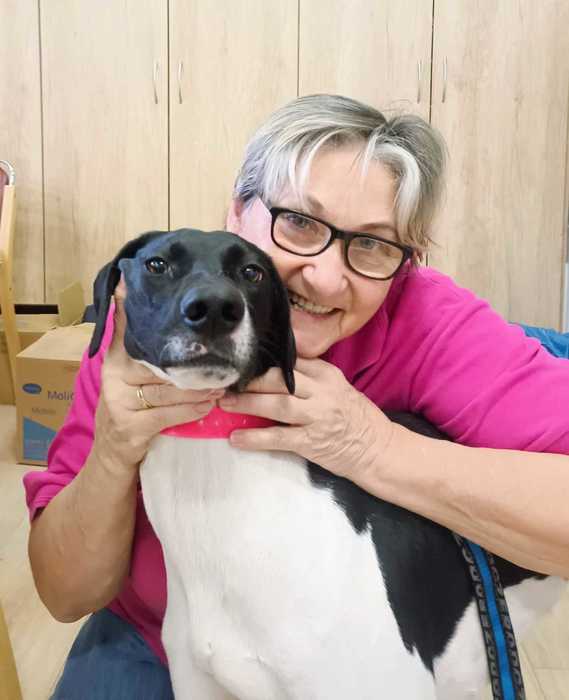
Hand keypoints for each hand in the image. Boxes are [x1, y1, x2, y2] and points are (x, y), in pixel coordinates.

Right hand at [91, 279, 223, 474]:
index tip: (147, 284)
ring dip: (198, 388)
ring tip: (220, 385)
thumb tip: (152, 303)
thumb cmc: (133, 405)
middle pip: (158, 362)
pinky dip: (190, 411)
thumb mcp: (133, 373)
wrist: (114, 453)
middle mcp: (113, 375)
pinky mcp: (129, 426)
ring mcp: (118, 401)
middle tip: (220, 358)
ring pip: (167, 390)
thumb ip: (145, 345)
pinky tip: (207, 406)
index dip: (136, 307)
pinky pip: (167, 415)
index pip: (127, 327)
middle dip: (191, 363)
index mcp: (114, 357)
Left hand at [218, 358, 392, 481]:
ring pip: (277, 405)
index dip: (264, 361)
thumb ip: (311, 377)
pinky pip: (278, 438)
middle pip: (279, 379)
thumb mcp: (337, 387)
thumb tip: (274, 369)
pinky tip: (236, 438)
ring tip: (224, 404)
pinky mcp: (311, 442)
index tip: (241, 361)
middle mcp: (322, 392)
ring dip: (247, 404)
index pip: (291, 361)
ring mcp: (317, 417)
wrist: (378, 449)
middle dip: (250, 380)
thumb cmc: (355, 417)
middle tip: (225, 381)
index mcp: (327, 375)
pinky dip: (255, 438)